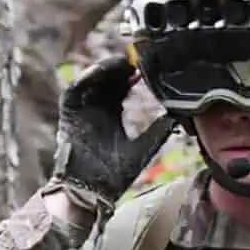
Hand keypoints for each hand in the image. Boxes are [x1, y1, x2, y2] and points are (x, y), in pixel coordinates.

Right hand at [55, 56, 172, 200]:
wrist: (90, 192)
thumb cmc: (114, 175)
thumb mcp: (143, 147)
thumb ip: (158, 130)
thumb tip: (180, 116)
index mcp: (113, 113)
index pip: (124, 85)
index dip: (136, 74)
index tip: (151, 65)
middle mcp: (97, 107)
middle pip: (109, 78)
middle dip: (123, 66)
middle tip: (139, 57)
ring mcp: (82, 109)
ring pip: (93, 79)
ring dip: (107, 68)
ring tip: (123, 62)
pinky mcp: (69, 113)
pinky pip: (75, 90)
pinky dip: (86, 78)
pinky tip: (101, 72)